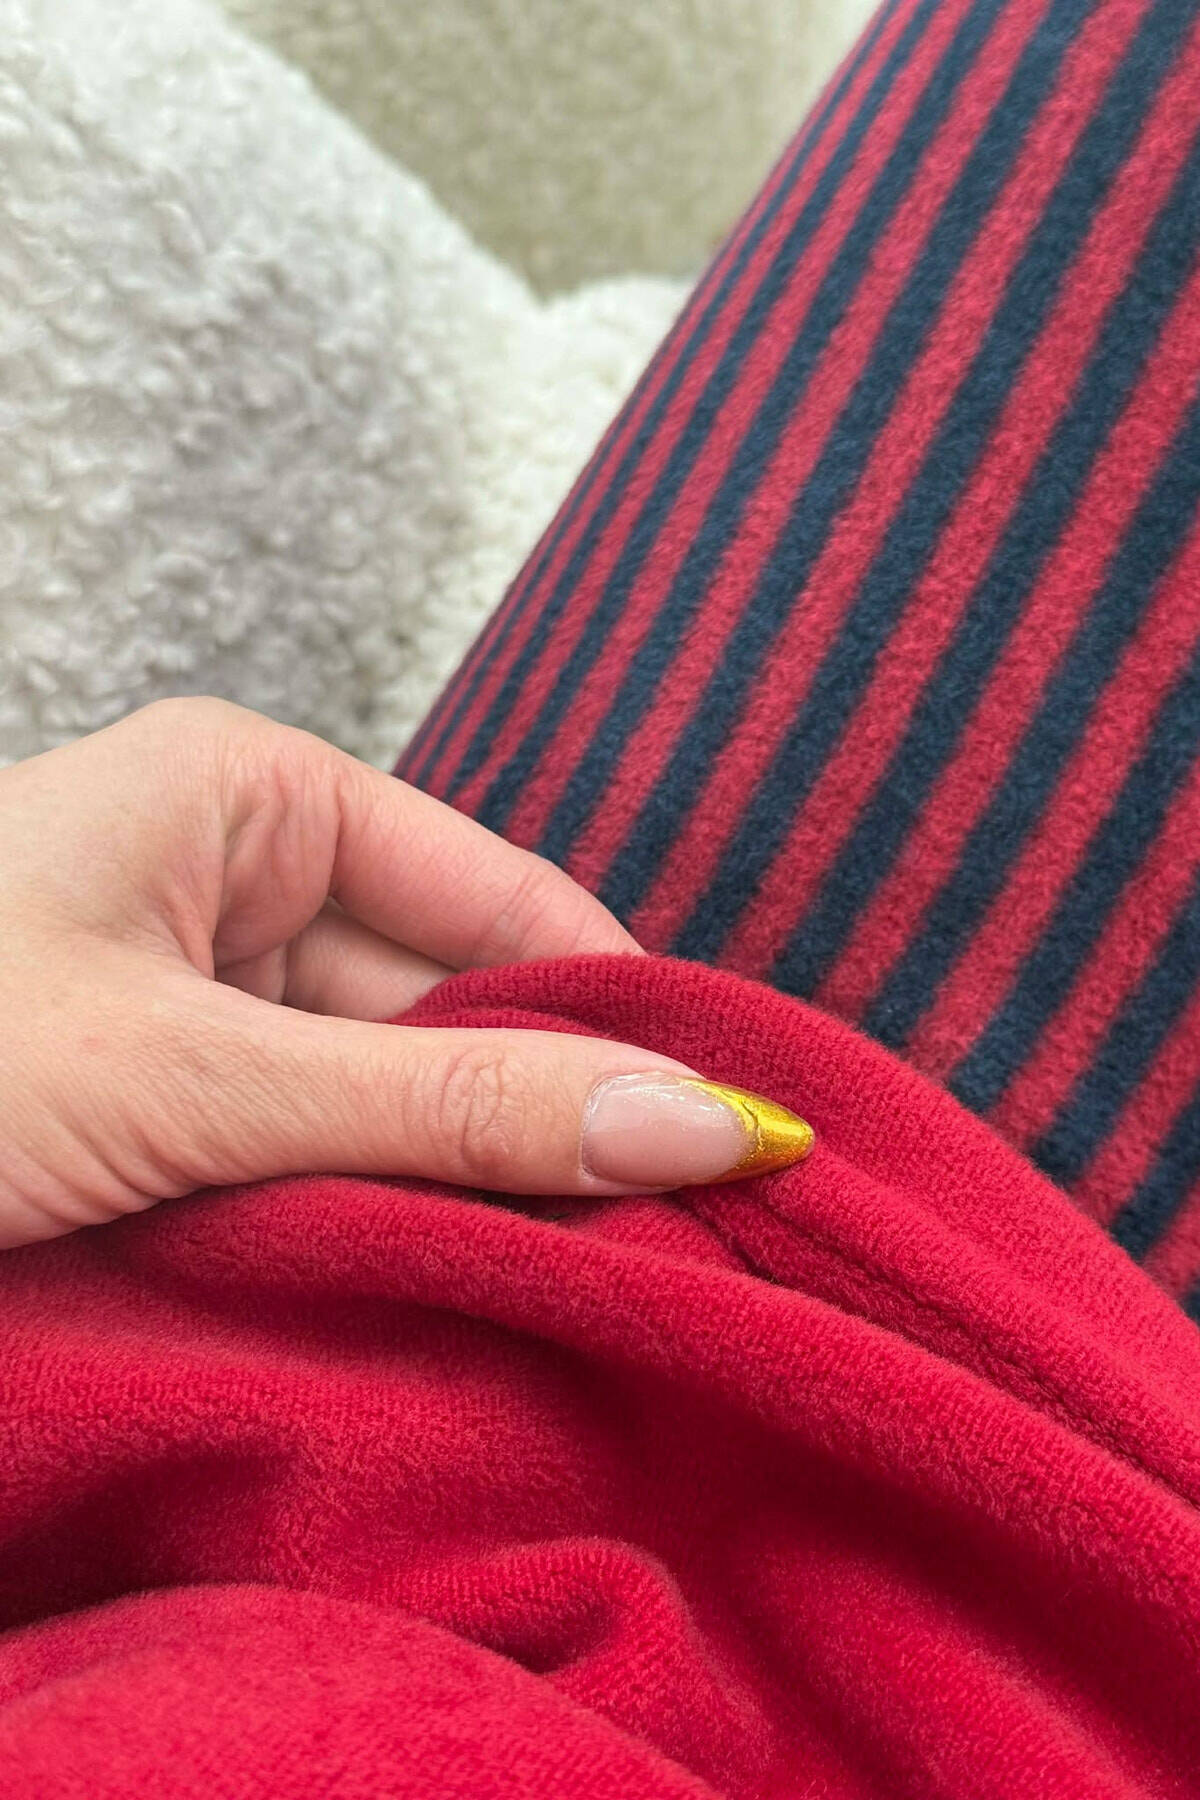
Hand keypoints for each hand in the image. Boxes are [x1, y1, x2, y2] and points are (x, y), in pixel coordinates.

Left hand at [0, 700, 809, 1246]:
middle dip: (536, 1125)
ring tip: (566, 1287)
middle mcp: (232, 879)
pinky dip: (368, 1226)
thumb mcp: (196, 1074)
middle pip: (451, 1008)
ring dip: (450, 1193)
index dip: (616, 1014)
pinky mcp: (163, 1102)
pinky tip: (437, 1294)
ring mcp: (196, 998)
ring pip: (386, 1097)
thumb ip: (448, 1104)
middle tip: (663, 1250)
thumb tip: (694, 1122)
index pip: (503, 899)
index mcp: (251, 792)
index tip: (723, 1137)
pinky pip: (313, 1156)